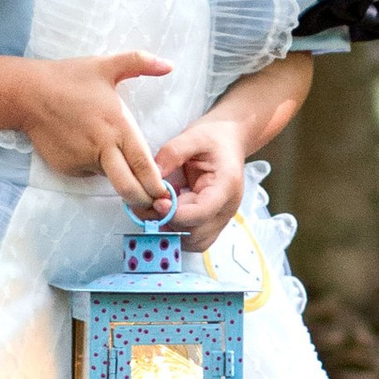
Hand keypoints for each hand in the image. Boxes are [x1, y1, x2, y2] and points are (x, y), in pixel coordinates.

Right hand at [11, 51, 170, 207]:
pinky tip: (85, 146)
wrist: (27, 94)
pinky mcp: (66, 167)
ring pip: (108, 177)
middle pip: (127, 186)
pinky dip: (94, 166)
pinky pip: (88, 172)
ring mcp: (82, 160)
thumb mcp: (106, 65)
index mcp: (117, 126)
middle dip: (143, 200)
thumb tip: (170, 65)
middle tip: (153, 204)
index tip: (167, 194)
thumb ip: (141, 63)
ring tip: (112, 153)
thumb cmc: (68, 78)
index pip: (143, 164)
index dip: (157, 183)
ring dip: (117, 175)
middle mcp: (101, 147)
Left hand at [154, 105, 249, 243]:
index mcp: (226, 186)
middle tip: (148, 206)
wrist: (231, 139)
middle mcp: (227, 208)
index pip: (202, 212)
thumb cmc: (215, 136)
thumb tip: (151, 176)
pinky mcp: (212, 221)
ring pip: (195, 242)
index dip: (175, 213)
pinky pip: (194, 238)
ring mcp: (221, 218)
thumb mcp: (193, 136)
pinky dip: (176, 232)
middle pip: (196, 234)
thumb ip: (171, 154)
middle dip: (168, 224)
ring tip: (154, 211)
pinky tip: (164, 213)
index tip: (157, 202)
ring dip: (171, 232)